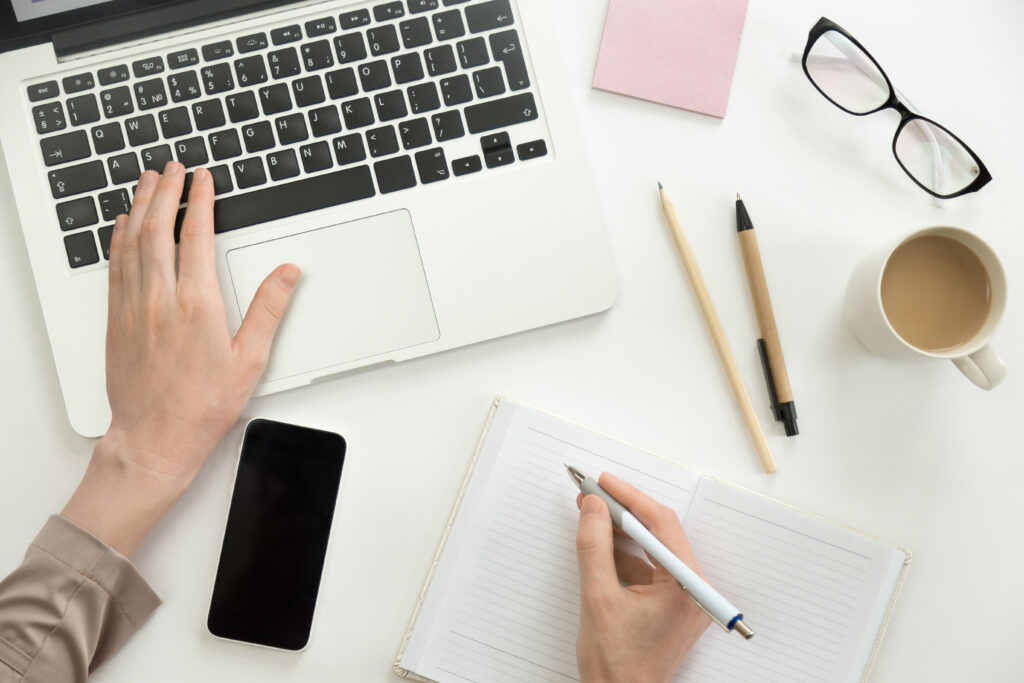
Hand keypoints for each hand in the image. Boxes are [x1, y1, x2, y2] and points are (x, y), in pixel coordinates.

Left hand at [62, 162, 299, 556]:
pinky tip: (123, 225)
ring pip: (132, 241)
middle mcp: (160, 299)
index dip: (200, 201)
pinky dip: (119, 237)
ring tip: (146, 182)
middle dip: (165, 191)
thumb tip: (287, 273)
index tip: (203, 180)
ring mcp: (133, 307)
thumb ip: (269, 309)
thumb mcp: (251, 360)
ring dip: (139, 206)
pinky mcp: (117, 319)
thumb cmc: (202, 406)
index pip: (196, 236)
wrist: (154, 437)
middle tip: (172, 168)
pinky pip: (115, 265)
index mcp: (197, 305)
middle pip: (159, 228)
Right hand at [575, 473, 710, 682]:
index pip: (661, 525)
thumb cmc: (617, 665)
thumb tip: (592, 508)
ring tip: (591, 515)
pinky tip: (600, 545)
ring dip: (621, 532)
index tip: (603, 483)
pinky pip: (648, 567)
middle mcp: (693, 590)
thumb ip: (594, 546)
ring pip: (652, 549)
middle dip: (623, 512)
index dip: (629, 498)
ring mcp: (683, 598)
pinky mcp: (670, 605)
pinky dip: (624, 555)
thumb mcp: (597, 597)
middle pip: (659, 533)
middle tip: (593, 494)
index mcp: (687, 587)